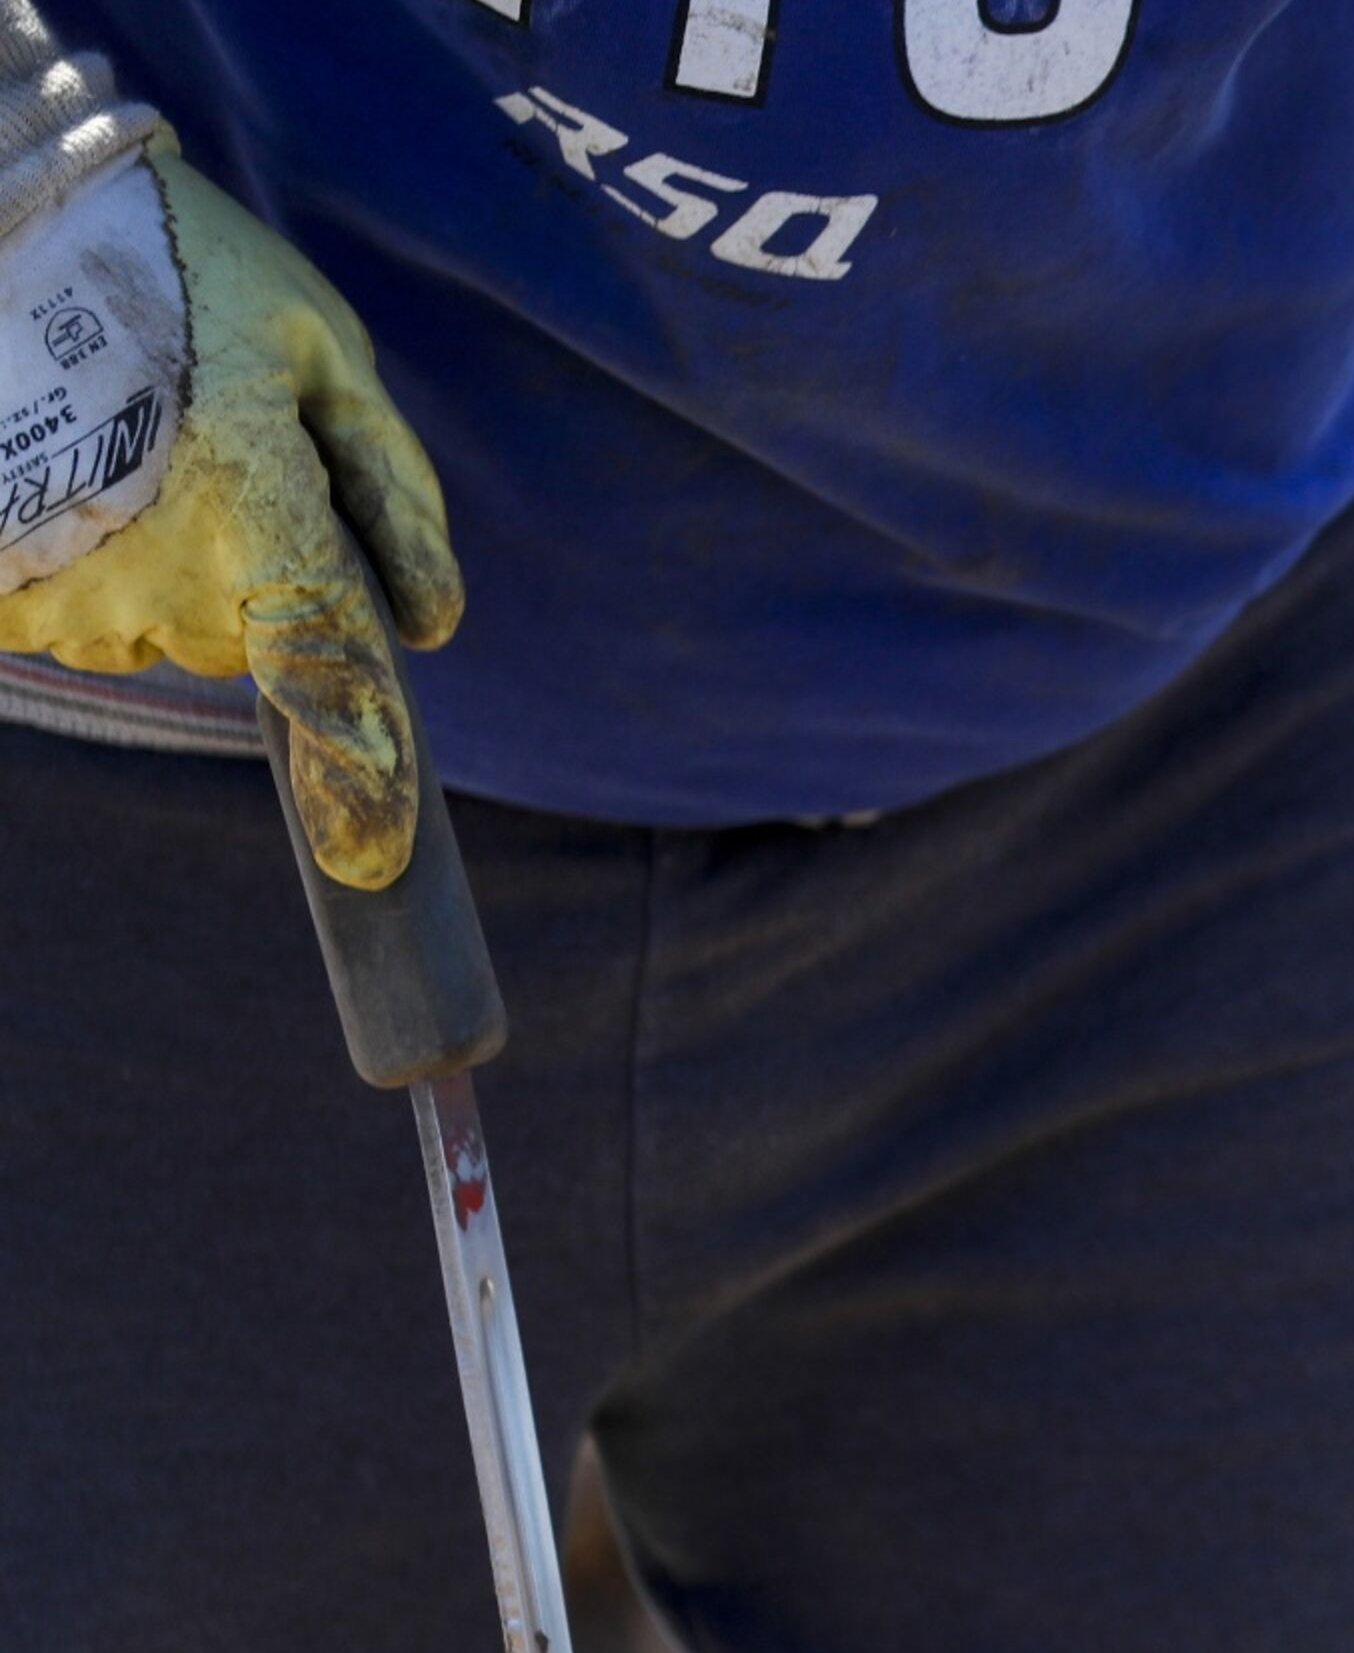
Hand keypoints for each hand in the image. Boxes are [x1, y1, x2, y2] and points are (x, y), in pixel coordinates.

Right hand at [0, 146, 460, 887]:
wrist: (5, 211)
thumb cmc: (177, 265)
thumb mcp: (318, 347)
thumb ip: (392, 491)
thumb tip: (436, 626)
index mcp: (257, 512)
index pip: (324, 675)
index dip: (358, 777)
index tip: (372, 864)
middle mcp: (155, 575)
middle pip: (239, 637)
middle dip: (243, 565)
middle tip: (198, 442)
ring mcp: (58, 589)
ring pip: (151, 626)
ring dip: (154, 554)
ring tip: (120, 432)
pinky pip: (70, 608)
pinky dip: (79, 550)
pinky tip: (65, 457)